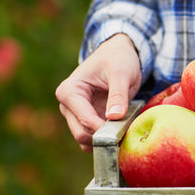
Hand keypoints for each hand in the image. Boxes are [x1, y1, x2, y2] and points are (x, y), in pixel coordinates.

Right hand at [55, 34, 141, 151]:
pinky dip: (108, 138)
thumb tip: (114, 117)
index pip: (83, 119)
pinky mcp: (87, 121)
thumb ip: (118, 94)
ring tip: (126, 131)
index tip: (123, 131)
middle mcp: (68, 106)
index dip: (103, 129)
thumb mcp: (121, 73)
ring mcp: (76, 115)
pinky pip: (95, 138)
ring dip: (106, 140)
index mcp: (70, 91)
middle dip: (104, 137)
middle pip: (81, 134)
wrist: (118, 54)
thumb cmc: (117, 59)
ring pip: (87, 140)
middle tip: (127, 134)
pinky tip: (123, 131)